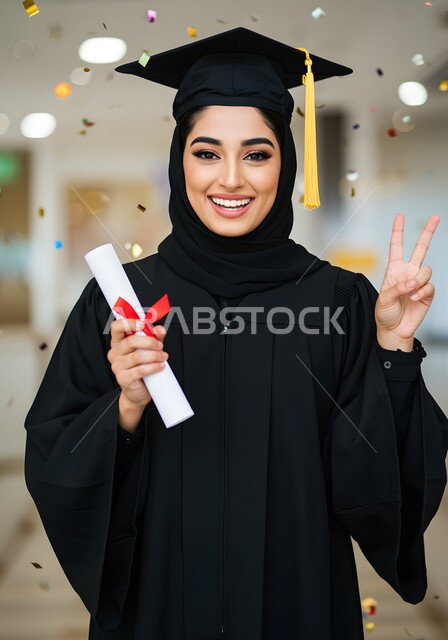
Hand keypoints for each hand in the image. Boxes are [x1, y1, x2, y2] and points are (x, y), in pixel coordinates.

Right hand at [107, 317, 168, 407]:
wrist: (138, 391)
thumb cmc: (142, 367)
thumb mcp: (149, 348)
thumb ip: (154, 337)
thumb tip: (160, 329)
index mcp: (118, 342)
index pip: (117, 327)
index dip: (129, 323)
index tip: (143, 325)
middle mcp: (114, 353)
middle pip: (130, 341)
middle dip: (149, 342)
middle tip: (160, 346)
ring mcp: (117, 366)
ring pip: (137, 356)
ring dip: (154, 356)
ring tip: (163, 357)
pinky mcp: (123, 378)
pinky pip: (140, 370)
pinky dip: (154, 367)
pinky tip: (161, 366)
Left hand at [375, 213, 439, 344]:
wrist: (394, 330)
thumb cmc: (385, 313)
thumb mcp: (383, 299)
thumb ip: (397, 288)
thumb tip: (413, 282)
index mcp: (394, 270)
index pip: (397, 247)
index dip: (397, 231)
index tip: (400, 216)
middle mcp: (408, 272)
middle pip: (420, 248)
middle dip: (428, 232)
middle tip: (436, 217)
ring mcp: (419, 282)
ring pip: (426, 270)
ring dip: (418, 281)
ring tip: (410, 294)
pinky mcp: (427, 293)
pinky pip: (429, 286)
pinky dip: (422, 292)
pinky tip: (414, 300)